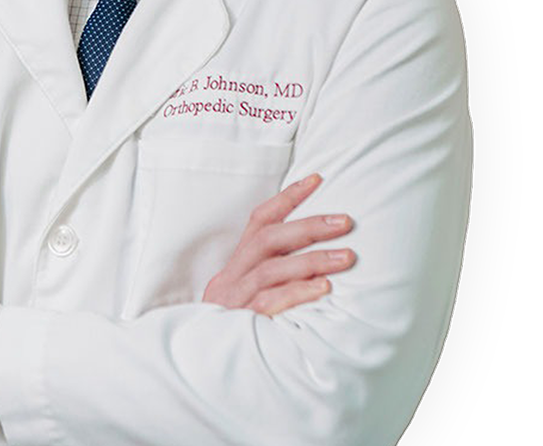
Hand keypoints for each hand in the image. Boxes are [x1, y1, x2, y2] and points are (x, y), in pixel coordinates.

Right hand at [202, 173, 355, 314]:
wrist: (194, 364)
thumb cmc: (232, 327)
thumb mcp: (243, 295)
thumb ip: (269, 275)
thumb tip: (313, 256)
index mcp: (235, 264)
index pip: (259, 220)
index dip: (287, 198)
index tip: (317, 179)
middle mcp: (232, 276)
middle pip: (268, 240)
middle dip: (308, 226)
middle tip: (345, 221)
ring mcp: (234, 299)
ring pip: (272, 270)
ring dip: (312, 260)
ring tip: (347, 257)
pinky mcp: (239, 323)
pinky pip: (269, 303)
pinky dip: (297, 293)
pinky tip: (324, 289)